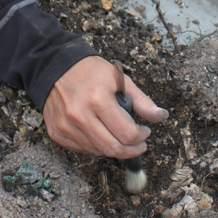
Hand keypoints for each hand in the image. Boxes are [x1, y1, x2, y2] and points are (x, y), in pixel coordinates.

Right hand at [42, 56, 168, 158]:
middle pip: (112, 148)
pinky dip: (96, 146)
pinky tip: (101, 133)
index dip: (141, 136)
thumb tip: (161, 116)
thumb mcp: (120, 79)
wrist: (56, 66)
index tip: (145, 131)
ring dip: (114, 147)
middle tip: (138, 144)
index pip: (126, 134)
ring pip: (97, 151)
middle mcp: (80, 115)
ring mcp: (66, 125)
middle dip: (131, 150)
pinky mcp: (57, 132)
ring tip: (119, 135)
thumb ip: (142, 100)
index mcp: (98, 99)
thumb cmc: (90, 71)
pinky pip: (82, 149)